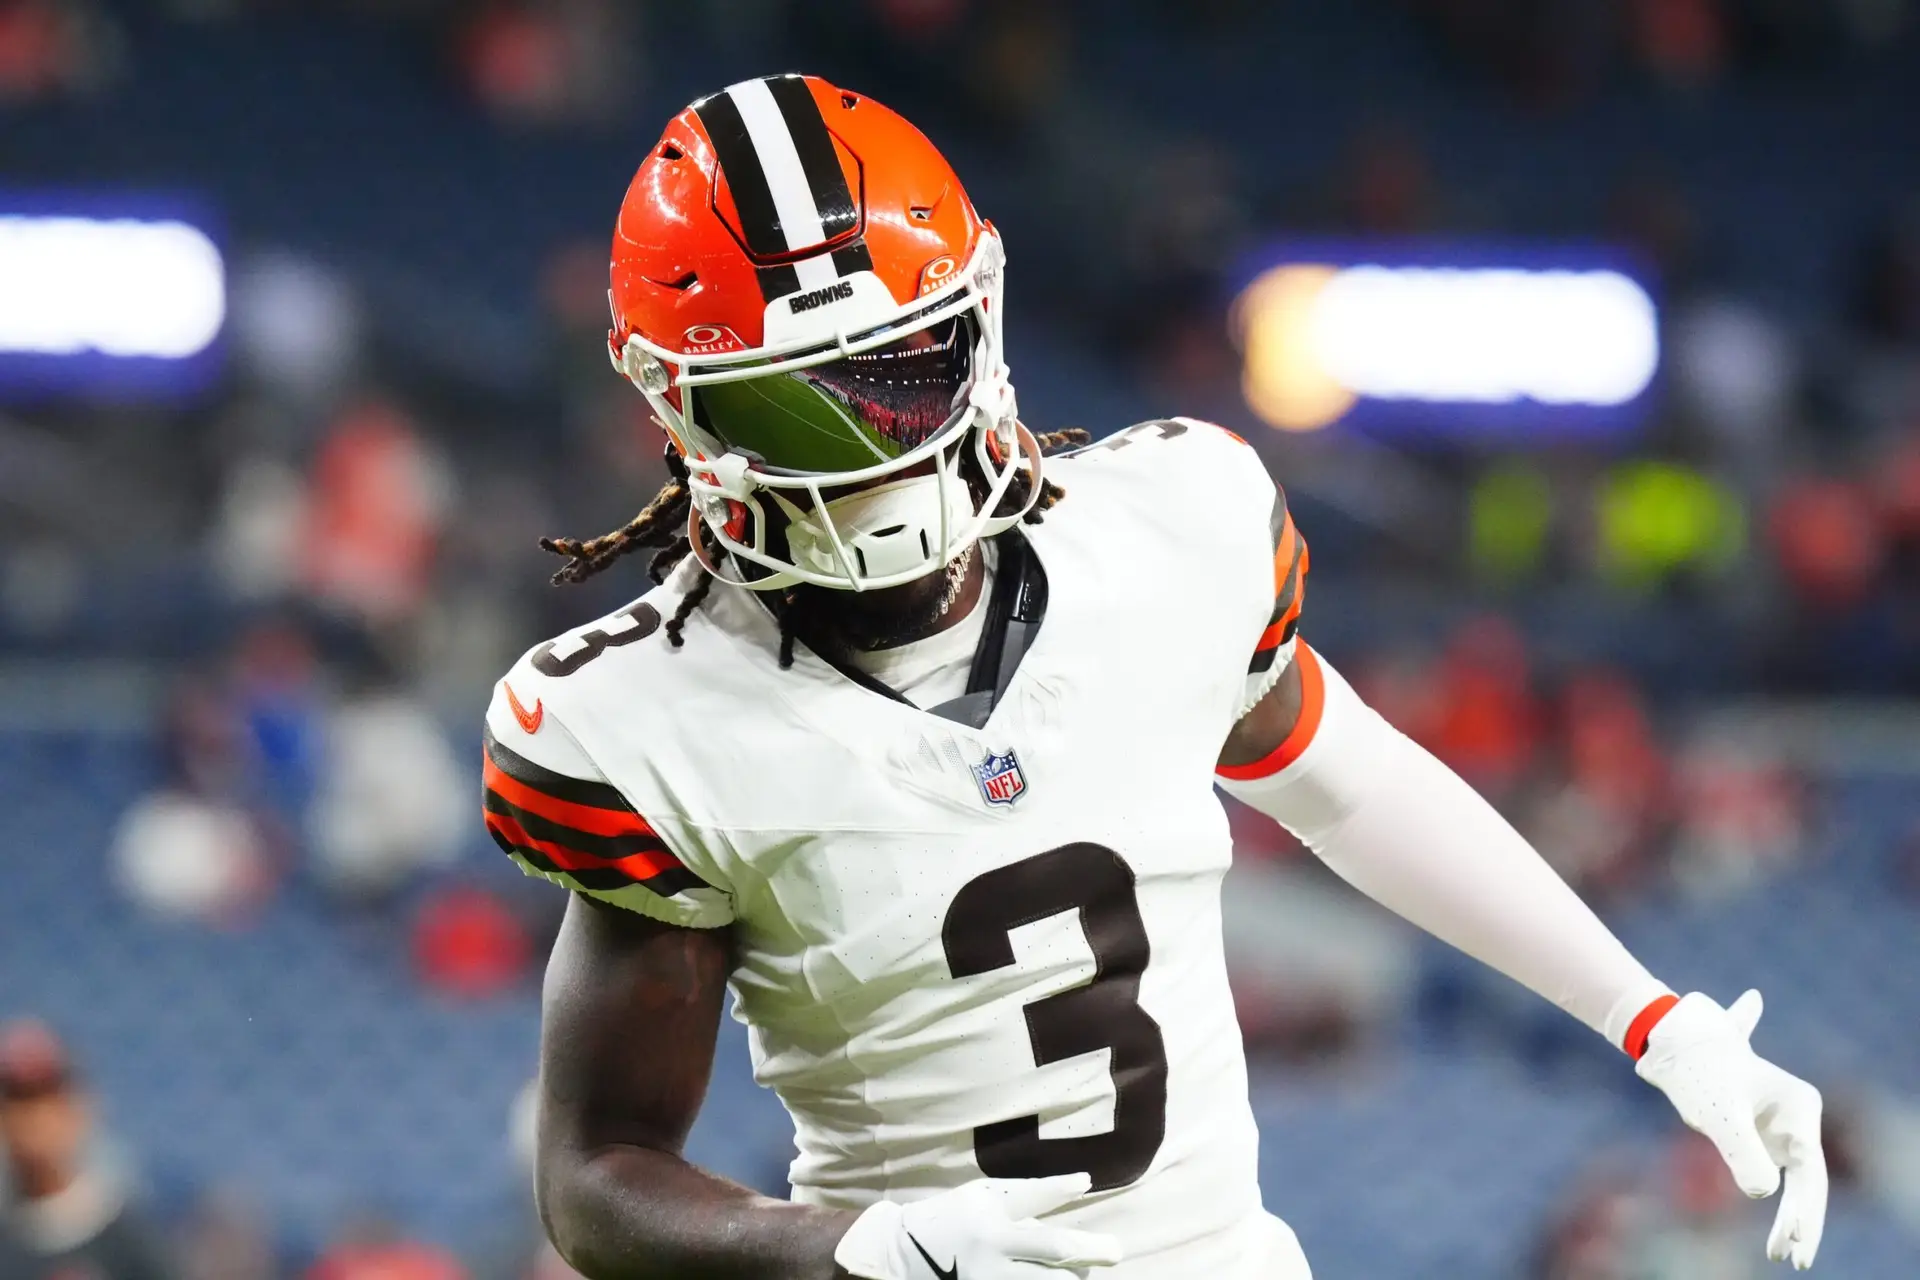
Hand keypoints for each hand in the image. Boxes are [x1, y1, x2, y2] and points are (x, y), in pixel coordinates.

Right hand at [834, 1173, 1123, 1278]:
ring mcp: (986, 1276)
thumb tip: (1066, 1201)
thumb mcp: (979, 1196)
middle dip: (1090, 1249)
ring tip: (1087, 1273)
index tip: (1086, 1183)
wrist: (899, 1254)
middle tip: (1116, 1250)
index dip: (1061, 1188)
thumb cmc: (951, 1218)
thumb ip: (1019, 1200)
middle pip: (1052, 1249)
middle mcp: (990, 1244)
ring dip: (1073, 1278)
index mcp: (988, 1209)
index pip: (1032, 1196)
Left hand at [1637, 990, 1828, 1268]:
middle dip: (1802, 1220)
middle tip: (1794, 1259)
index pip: (1809, 1169)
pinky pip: (1772, 1171)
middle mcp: (1797, 1118)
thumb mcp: (1718, 1114)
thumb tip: (1764, 1193)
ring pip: (1791, 1180)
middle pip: (1807, 1178)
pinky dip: (1774, 1197)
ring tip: (1778, 1254)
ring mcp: (1780, 1127)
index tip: (1795, 1237)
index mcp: (1799, 1106)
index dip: (1805, 1208)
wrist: (1671, 1041)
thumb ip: (1742, 1151)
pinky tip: (1782, 1223)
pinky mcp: (1759, 1134)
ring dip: (1789, 1215)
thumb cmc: (1698, 1073)